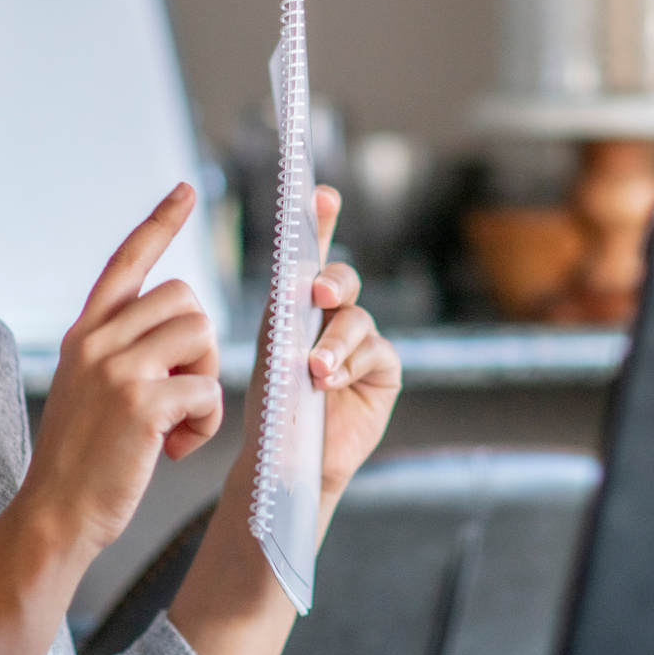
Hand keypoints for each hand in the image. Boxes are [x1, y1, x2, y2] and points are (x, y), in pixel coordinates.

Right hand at [23, 184, 223, 556]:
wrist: (55, 516)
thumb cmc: (85, 461)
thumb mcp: (90, 389)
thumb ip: (121, 350)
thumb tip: (178, 329)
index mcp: (85, 333)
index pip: (127, 261)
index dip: (159, 223)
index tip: (185, 191)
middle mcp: (97, 340)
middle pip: (186, 300)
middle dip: (198, 347)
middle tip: (178, 395)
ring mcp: (117, 369)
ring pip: (202, 338)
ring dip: (205, 384)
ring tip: (175, 424)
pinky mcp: (142, 403)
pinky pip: (207, 390)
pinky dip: (203, 424)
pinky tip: (174, 448)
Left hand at [302, 186, 402, 500]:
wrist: (290, 460)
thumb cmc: (273, 406)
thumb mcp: (271, 353)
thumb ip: (287, 314)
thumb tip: (303, 278)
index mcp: (299, 304)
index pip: (310, 253)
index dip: (319, 221)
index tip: (319, 195)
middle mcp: (333, 316)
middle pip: (342, 278)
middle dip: (333, 281)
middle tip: (318, 295)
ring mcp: (361, 341)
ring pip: (357, 319)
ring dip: (335, 342)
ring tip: (315, 370)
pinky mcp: (382, 370)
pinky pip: (376, 351)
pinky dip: (351, 364)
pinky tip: (331, 382)